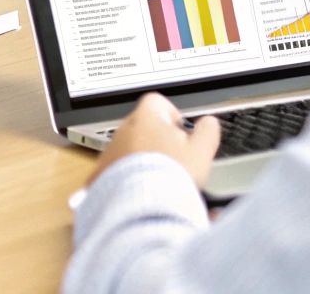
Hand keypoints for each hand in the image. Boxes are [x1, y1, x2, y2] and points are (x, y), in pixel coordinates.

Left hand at [87, 93, 220, 186]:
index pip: (158, 102)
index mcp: (146, 117)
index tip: (180, 132)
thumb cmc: (171, 176)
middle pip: (143, 127)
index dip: (172, 116)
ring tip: (161, 179)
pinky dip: (129, 177)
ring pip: (130, 149)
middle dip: (158, 140)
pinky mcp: (101, 174)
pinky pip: (118, 170)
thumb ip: (208, 130)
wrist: (142, 207)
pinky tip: (144, 190)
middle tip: (174, 160)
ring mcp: (110, 151)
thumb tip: (209, 123)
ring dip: (143, 159)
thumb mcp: (201, 150)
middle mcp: (123, 130)